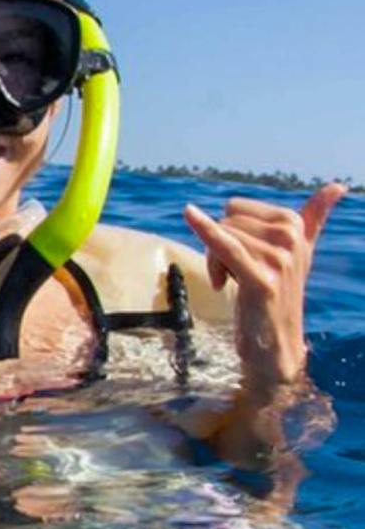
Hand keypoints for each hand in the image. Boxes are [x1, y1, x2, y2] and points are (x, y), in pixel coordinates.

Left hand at [183, 183, 344, 388]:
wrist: (276, 343)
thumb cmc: (279, 293)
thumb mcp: (300, 252)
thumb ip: (315, 218)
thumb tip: (338, 185)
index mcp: (294, 225)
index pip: (236, 208)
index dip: (228, 230)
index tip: (242, 256)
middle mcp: (290, 239)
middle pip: (226, 221)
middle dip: (219, 246)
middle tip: (233, 273)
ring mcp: (278, 260)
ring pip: (220, 237)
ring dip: (214, 263)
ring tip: (231, 283)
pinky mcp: (261, 280)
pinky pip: (225, 246)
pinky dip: (205, 231)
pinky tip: (189, 214)